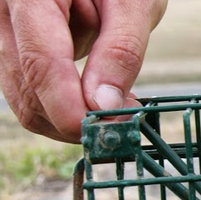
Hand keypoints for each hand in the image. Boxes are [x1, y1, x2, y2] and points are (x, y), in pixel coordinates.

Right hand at [0, 0, 166, 142]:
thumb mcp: (134, 2)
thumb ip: (121, 50)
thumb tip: (105, 104)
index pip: (40, 63)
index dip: (69, 108)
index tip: (103, 131)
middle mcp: (3, 12)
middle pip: (26, 90)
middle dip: (74, 117)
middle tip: (124, 120)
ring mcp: (2, 31)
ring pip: (26, 96)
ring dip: (72, 107)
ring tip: (118, 94)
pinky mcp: (13, 46)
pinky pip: (33, 87)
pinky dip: (67, 98)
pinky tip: (100, 86)